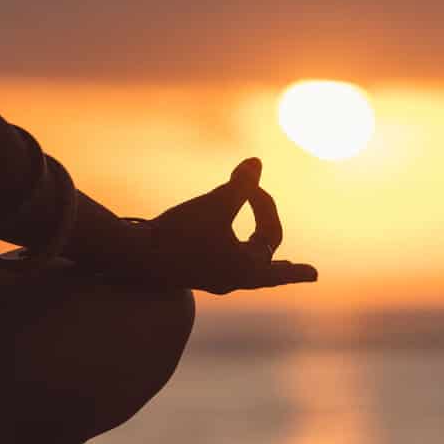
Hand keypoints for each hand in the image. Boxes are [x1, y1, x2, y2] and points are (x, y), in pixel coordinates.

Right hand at [137, 158, 318, 294]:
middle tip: (310, 274)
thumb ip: (240, 186)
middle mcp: (234, 280)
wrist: (134, 259)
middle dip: (287, 269)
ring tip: (276, 269)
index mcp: (246, 267)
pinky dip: (239, 263)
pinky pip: (228, 271)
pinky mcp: (195, 276)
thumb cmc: (180, 233)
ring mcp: (214, 281)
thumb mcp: (215, 204)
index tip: (252, 185)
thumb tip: (257, 162)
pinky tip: (232, 260)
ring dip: (265, 268)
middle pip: (266, 265)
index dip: (265, 204)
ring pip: (249, 273)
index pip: (271, 234)